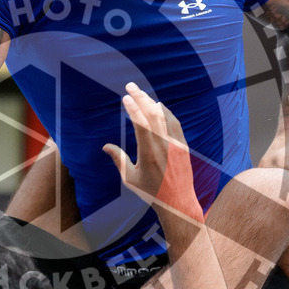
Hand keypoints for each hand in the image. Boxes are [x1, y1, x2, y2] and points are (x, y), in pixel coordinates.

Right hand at [103, 83, 203, 222]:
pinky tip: (159, 106)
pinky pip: (175, 123)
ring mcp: (175, 145)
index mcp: (148, 154)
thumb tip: (106, 146)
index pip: (140, 124)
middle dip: (140, 98)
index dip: (133, 108)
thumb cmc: (152, 192)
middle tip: (130, 86)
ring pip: (164, 116)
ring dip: (152, 102)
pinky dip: (166, 112)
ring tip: (142, 93)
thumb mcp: (130, 179)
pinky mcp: (183, 146)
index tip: (125, 97)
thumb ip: (119, 160)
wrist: (178, 202)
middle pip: (152, 115)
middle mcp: (163, 146)